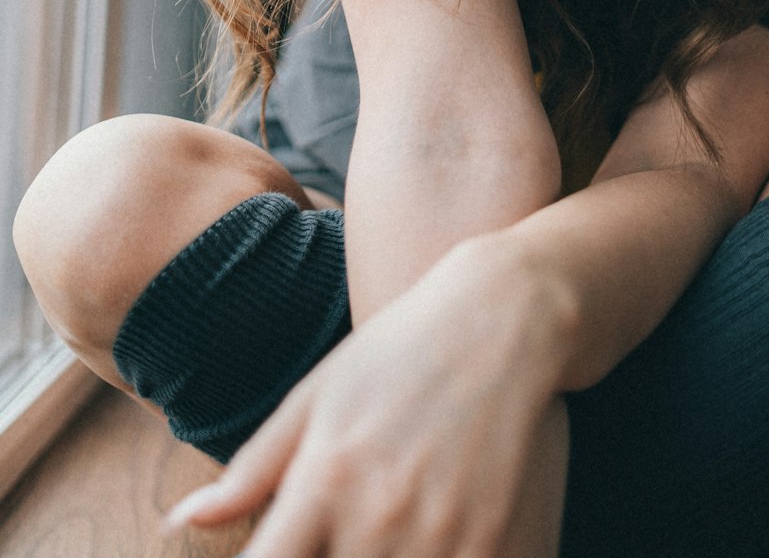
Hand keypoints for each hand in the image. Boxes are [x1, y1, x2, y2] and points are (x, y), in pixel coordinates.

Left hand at [165, 236, 569, 556]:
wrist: (506, 317)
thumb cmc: (399, 353)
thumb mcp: (318, 396)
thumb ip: (252, 470)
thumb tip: (177, 524)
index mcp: (324, 480)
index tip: (273, 555)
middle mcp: (377, 514)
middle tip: (338, 535)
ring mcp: (442, 536)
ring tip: (387, 532)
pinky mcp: (499, 546)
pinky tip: (431, 541)